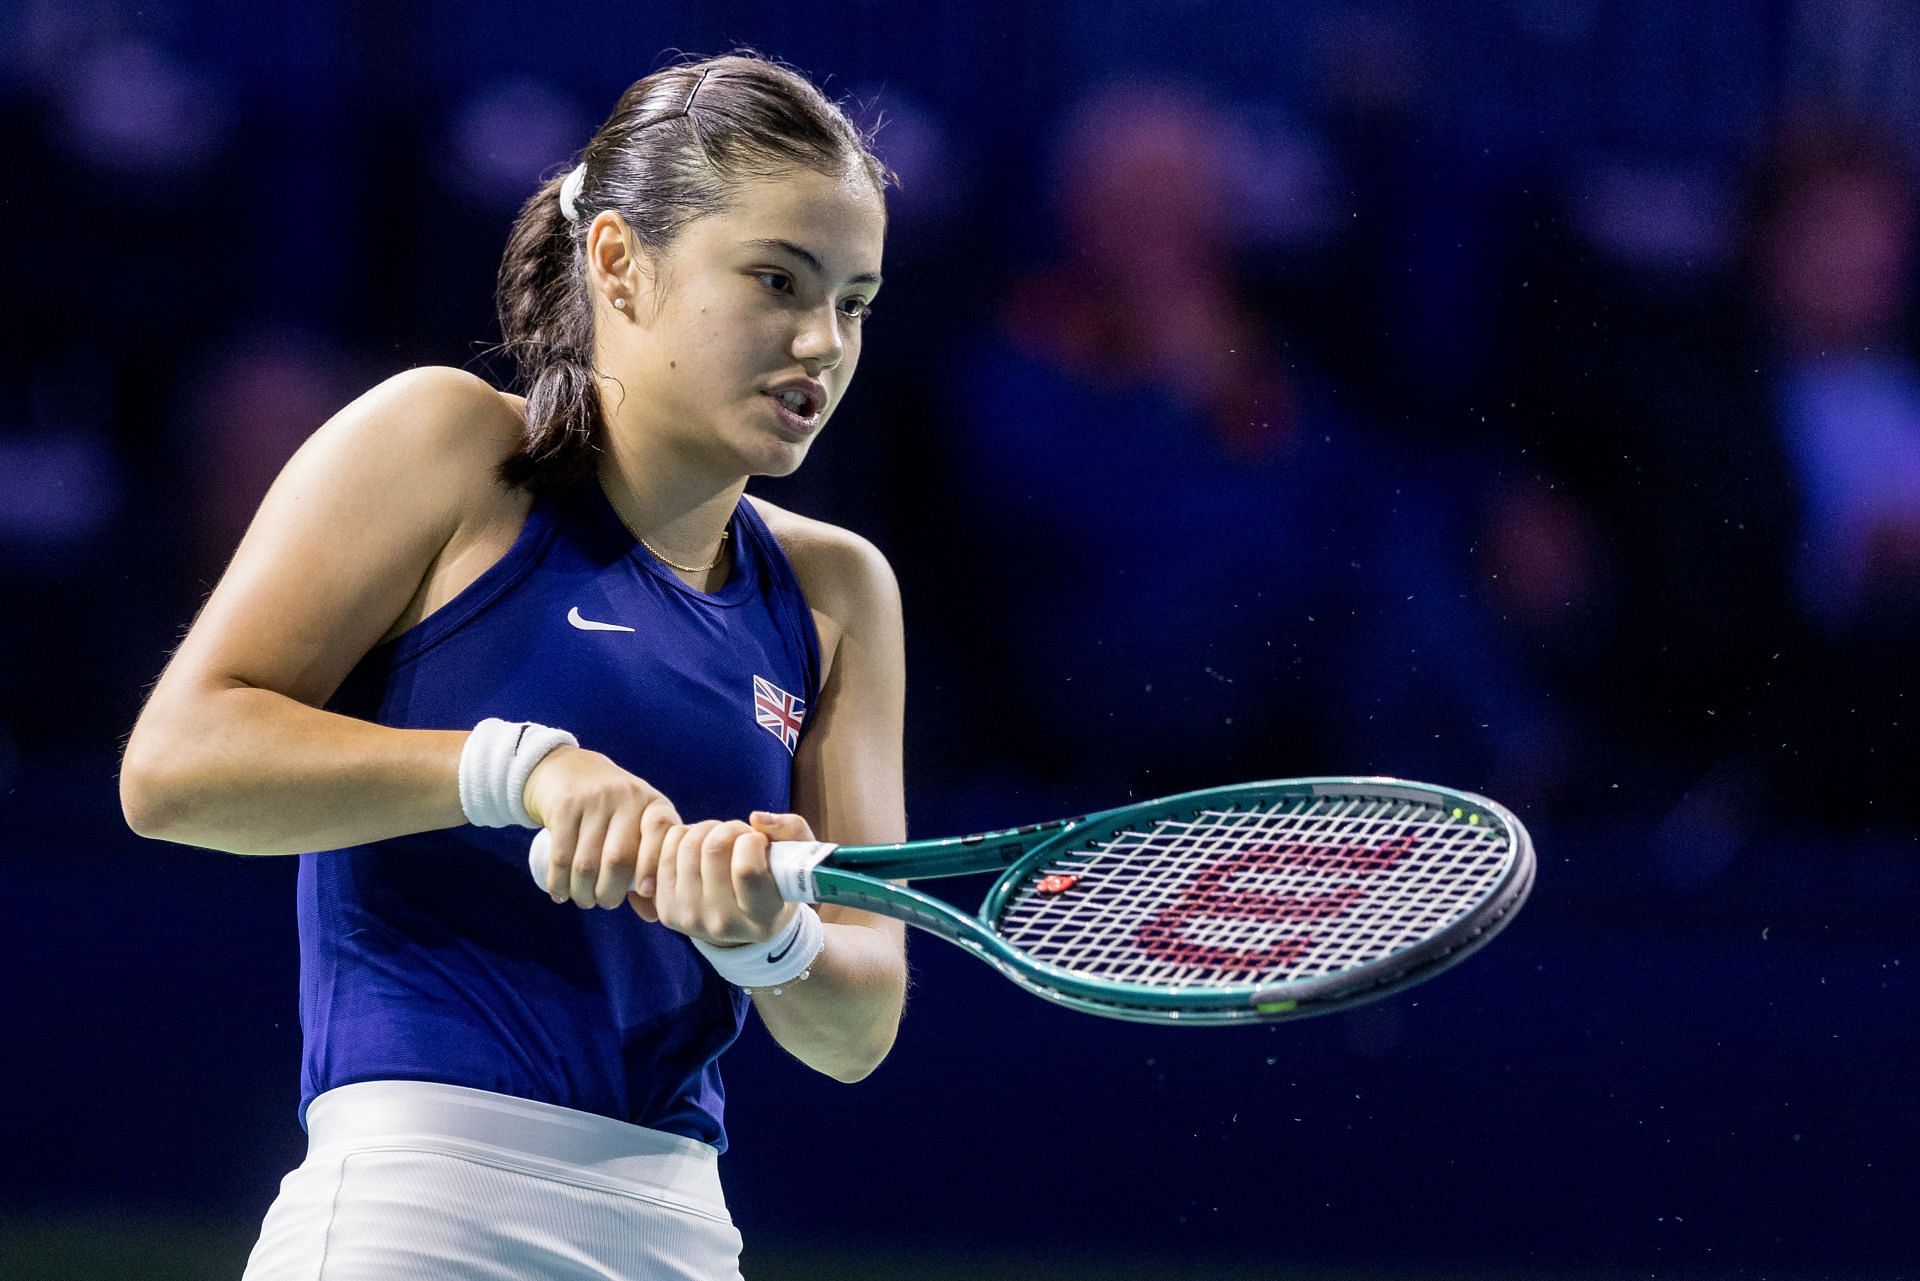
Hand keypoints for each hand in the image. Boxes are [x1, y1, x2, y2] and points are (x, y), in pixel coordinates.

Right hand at [522, 746, 681, 908]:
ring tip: (584, 899)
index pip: (662, 834)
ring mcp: (594, 799)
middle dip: (610, 892)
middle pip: (618, 859)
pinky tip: (560, 893)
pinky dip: (560, 882)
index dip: (654, 867)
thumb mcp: (637, 827)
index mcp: (653, 804)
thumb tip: (655, 915)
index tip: (644, 892)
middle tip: (605, 902)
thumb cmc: (614, 811)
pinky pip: (561, 856)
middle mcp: (627, 798)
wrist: (571, 770)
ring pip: (586, 863)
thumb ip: (646, 867)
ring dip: (583, 892)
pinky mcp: (564, 805)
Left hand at [635, 811, 815, 945]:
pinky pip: (664, 852)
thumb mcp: (799, 859)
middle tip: (739, 836)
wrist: (744, 925)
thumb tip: (756, 818)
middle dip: (729, 829)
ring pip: (686, 846)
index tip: (758, 841)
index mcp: (762, 918)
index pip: (746, 869)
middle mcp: (723, 925)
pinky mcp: (667, 911)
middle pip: (712, 851)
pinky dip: (682, 836)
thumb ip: (791, 831)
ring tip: (721, 841)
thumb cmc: (777, 883)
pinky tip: (699, 848)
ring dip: (706, 830)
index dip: (751, 841)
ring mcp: (690, 919)